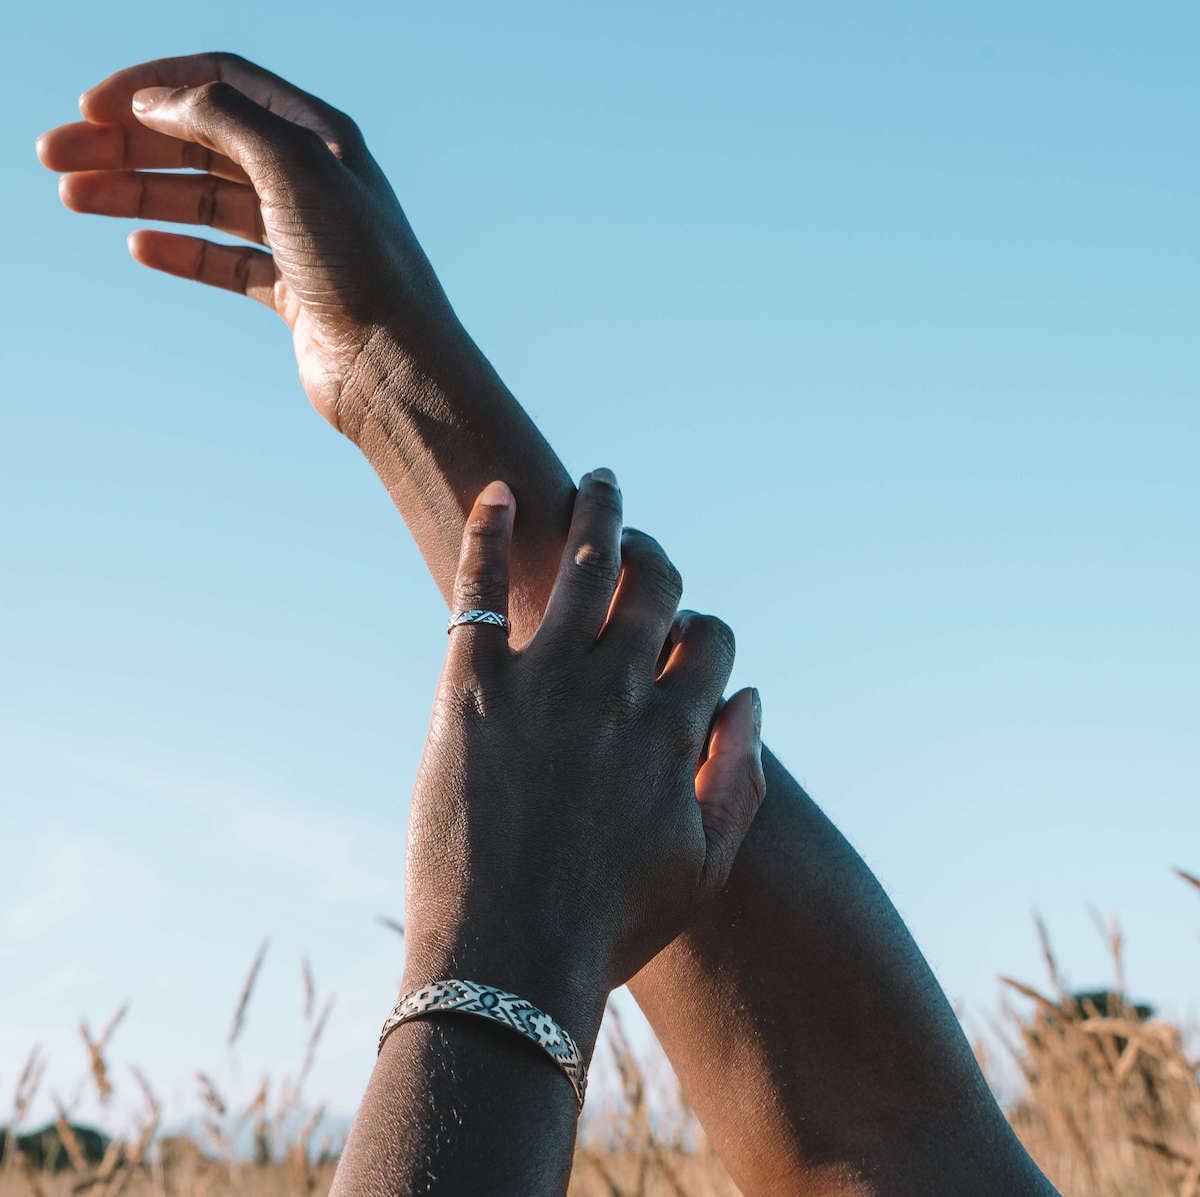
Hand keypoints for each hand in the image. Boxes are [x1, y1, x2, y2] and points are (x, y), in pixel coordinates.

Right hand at [36, 52, 456, 429]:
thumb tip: (159, 100)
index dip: (153, 86)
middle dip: (128, 145)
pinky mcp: (296, 294)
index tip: (92, 107)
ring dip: (140, 195)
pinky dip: (183, 251)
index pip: (222, 84)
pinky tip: (141, 247)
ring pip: (208, 203)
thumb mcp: (293, 168)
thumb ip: (223, 119)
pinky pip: (227, 261)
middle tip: (55, 157)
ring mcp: (303, 239)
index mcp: (320, 136)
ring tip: (73, 199)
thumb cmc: (359, 265)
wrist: (395, 367)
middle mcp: (313, 181)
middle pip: (203, 144)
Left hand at [403, 470, 764, 1035]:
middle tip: (645, 538)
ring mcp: (545, 682)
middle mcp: (619, 690)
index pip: (712, 642)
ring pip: (587, 568)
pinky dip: (489, 533)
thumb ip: (740, 781)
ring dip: (600, 513)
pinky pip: (482, 588)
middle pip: (656, 588)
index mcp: (677, 732)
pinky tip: (498, 493)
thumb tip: (751, 698)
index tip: (686, 632)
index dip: (705, 628)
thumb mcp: (705, 871)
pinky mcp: (473, 686)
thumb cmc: (609, 928)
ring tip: (600, 482)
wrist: (506, 962)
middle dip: (660, 556)